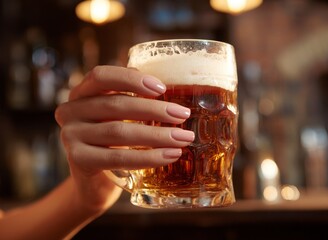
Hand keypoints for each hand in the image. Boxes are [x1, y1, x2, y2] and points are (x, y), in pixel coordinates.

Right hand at [55, 65, 193, 212]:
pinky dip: (147, 157)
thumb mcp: (119, 116)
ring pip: (119, 132)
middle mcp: (71, 110)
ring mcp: (70, 135)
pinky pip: (118, 158)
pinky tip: (169, 156)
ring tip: (183, 139)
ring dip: (157, 135)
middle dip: (155, 110)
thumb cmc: (112, 142)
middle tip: (183, 115)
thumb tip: (172, 90)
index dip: (131, 79)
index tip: (162, 89)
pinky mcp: (78, 159)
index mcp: (81, 92)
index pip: (102, 76)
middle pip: (116, 105)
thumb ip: (134, 99)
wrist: (93, 182)